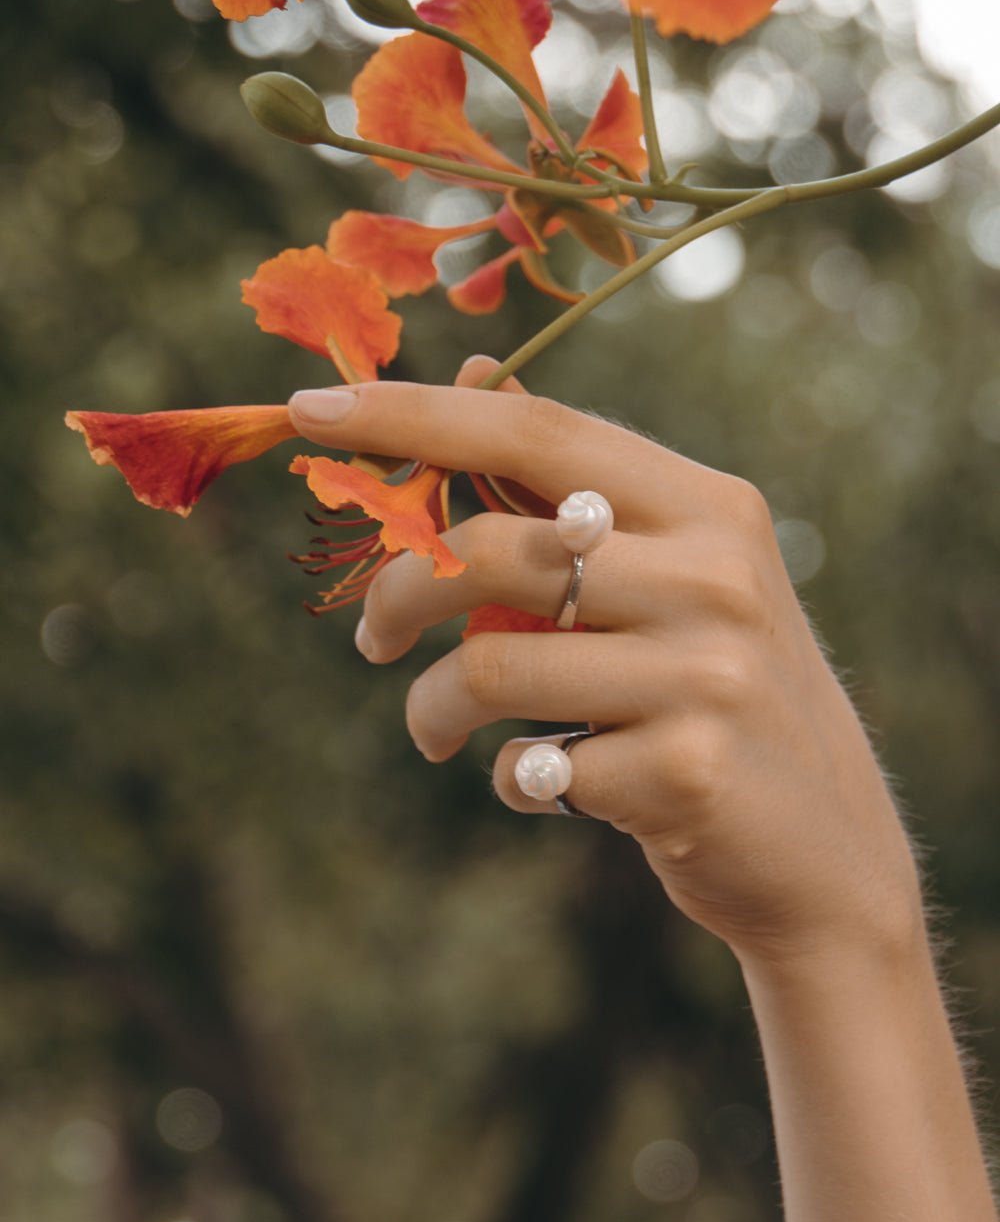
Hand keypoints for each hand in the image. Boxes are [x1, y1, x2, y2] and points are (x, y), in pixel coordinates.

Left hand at [288, 357, 922, 965]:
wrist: (826, 848)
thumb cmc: (719, 691)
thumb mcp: (679, 576)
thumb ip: (577, 493)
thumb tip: (473, 373)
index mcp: (708, 507)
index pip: (540, 434)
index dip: (417, 415)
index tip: (312, 409)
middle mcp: (714, 578)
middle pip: (495, 551)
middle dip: (398, 591)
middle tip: (372, 635)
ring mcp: (706, 678)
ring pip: (492, 668)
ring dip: (432, 707)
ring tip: (436, 730)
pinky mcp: (685, 776)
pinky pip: (530, 768)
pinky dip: (508, 778)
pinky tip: (544, 783)